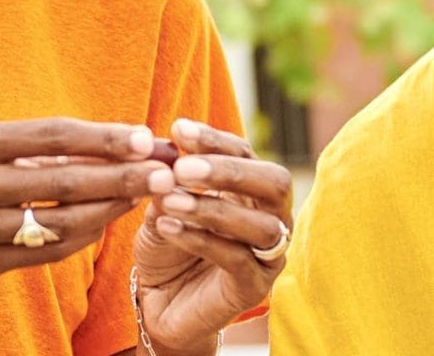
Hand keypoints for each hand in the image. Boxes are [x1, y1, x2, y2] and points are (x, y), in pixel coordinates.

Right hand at [0, 118, 174, 282]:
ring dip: (108, 211)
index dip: (102, 138)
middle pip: (61, 182)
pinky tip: (104, 223)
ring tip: (140, 196)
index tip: (145, 138)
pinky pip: (44, 253)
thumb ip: (33, 144)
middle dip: (119, 177)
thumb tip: (112, 142)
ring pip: (58, 223)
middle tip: (163, 173)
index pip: (49, 136)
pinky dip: (80, 237)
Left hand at [130, 118, 292, 352]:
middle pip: (273, 183)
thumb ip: (169, 183)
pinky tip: (167, 228)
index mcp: (251, 190)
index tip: (177, 130)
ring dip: (212, 208)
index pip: (246, 153)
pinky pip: (237, 259)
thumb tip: (168, 159)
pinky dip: (201, 239)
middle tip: (182, 168)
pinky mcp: (254, 287)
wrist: (160, 304)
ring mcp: (269, 255)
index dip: (215, 140)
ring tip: (169, 201)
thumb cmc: (167, 247)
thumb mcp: (163, 205)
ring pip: (260, 225)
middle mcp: (272, 218)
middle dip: (229, 171)